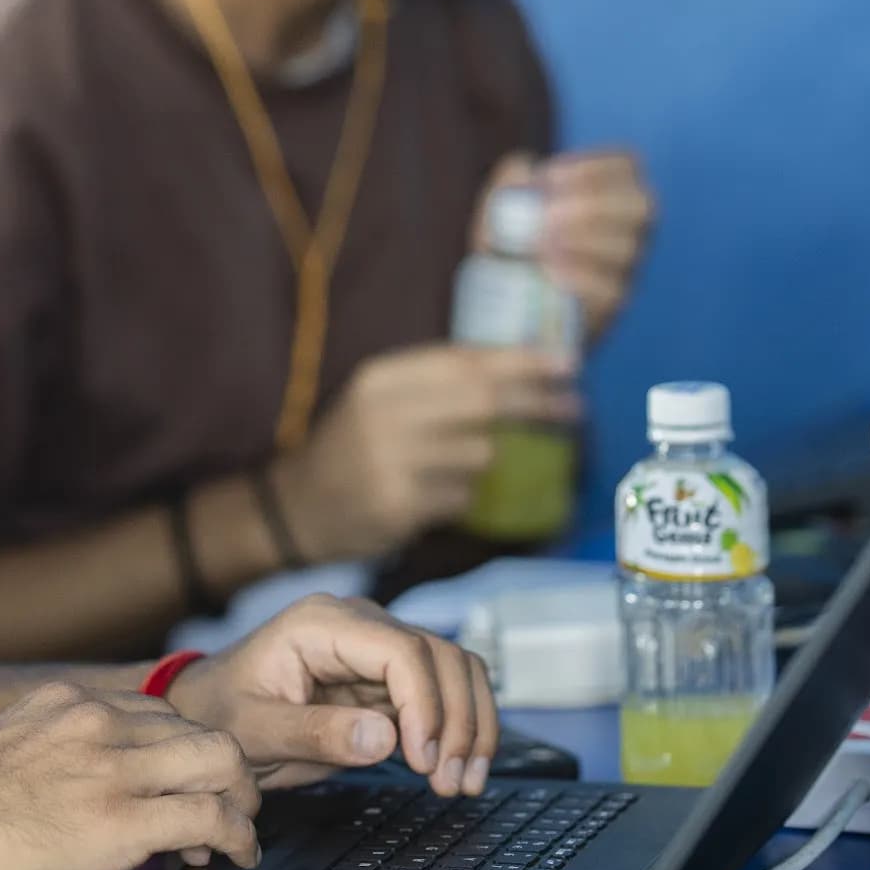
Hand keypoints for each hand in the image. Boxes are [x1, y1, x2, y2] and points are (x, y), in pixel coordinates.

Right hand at [0, 683, 260, 869]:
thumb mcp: (6, 757)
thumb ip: (55, 756)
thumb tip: (83, 791)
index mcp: (66, 703)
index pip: (160, 713)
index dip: (184, 756)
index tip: (186, 787)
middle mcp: (96, 721)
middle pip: (202, 731)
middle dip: (227, 776)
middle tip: (230, 813)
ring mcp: (111, 768)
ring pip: (222, 762)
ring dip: (242, 803)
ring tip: (238, 838)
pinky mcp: (120, 822)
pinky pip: (211, 817)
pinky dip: (238, 838)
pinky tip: (235, 858)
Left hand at [165, 594, 501, 796]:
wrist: (209, 709)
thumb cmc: (221, 711)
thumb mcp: (254, 731)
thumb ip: (315, 733)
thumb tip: (388, 739)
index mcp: (322, 624)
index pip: (402, 650)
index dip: (426, 705)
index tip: (424, 759)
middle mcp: (360, 625)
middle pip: (442, 656)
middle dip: (458, 721)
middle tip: (450, 782)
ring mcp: (378, 649)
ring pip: (456, 671)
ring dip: (470, 726)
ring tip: (462, 782)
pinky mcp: (389, 679)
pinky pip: (444, 694)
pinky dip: (461, 730)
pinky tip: (458, 770)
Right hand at [278, 342, 580, 560]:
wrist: (296, 506)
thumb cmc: (353, 445)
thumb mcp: (382, 397)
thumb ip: (440, 382)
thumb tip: (522, 371)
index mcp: (382, 378)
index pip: (466, 362)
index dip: (523, 362)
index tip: (568, 363)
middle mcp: (385, 414)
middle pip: (482, 401)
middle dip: (536, 402)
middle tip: (574, 408)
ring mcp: (391, 463)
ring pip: (480, 454)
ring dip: (483, 459)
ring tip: (449, 465)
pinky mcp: (398, 507)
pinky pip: (462, 498)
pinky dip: (460, 496)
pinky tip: (430, 496)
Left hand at [482, 149, 653, 340]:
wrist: (500, 311)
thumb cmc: (510, 248)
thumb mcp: (503, 206)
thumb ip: (512, 178)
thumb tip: (525, 170)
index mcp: (610, 194)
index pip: (627, 165)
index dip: (594, 166)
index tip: (549, 178)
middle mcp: (629, 229)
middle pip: (641, 205)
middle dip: (593, 203)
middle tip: (548, 214)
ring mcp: (626, 270)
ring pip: (628, 249)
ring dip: (582, 240)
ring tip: (541, 245)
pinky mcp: (612, 307)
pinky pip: (611, 290)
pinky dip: (579, 276)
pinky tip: (549, 270)